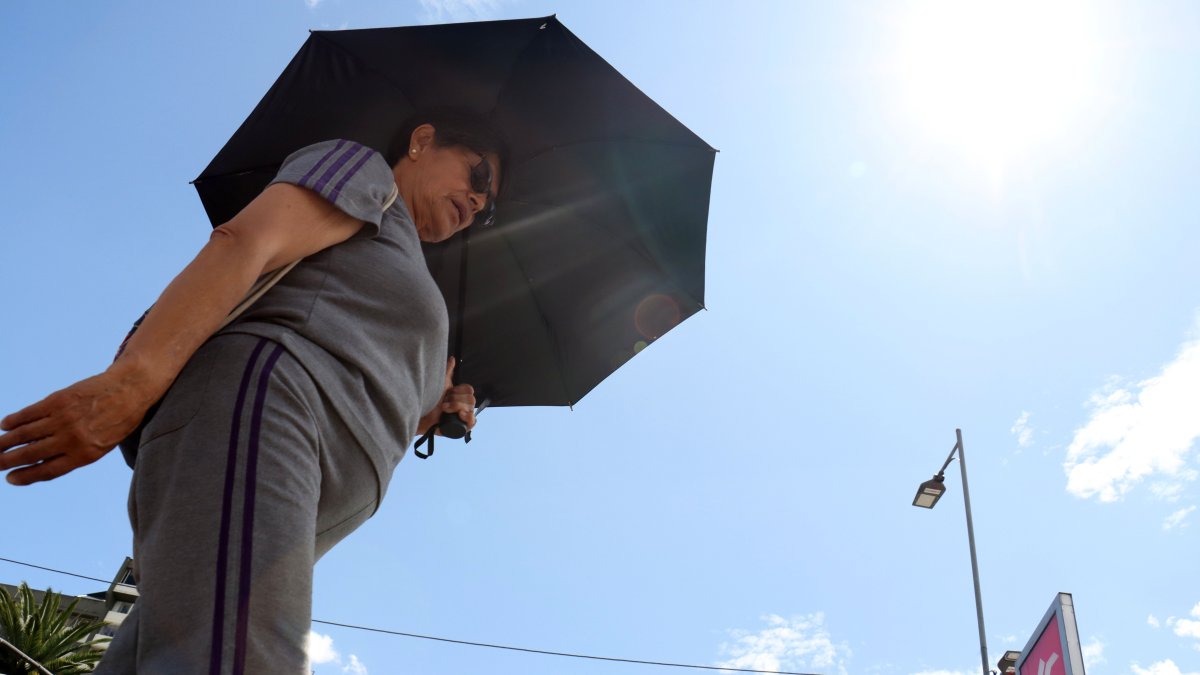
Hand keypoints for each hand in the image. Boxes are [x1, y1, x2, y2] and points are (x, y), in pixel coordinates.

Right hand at [0, 366, 151, 484]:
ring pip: (26, 434)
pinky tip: (5, 425)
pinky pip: (30, 413)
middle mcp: (72, 438)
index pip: (47, 471)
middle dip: (8, 460)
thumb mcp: (102, 445)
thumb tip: (39, 460)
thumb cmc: (117, 421)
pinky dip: (15, 419)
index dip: (25, 476)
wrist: (130, 389)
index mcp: (85, 454)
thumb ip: (74, 453)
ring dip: (6, 441)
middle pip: (31, 454)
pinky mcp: (59, 400)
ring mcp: (64, 418)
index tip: (10, 478)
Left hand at [417, 357, 476, 436]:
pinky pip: (472, 423)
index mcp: (459, 396)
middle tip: (443, 403)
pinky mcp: (460, 428)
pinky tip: (460, 415)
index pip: (469, 390)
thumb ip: (447, 370)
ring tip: (444, 410)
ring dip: (457, 407)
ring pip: (470, 409)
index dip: (459, 391)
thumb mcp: (440, 383)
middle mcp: (463, 406)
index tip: (447, 393)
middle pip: (471, 399)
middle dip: (456, 400)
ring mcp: (462, 417)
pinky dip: (468, 418)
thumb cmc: (428, 400)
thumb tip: (452, 358)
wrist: (419, 415)